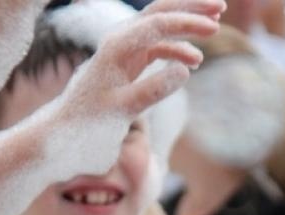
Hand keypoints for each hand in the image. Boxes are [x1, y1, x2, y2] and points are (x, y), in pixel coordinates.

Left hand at [56, 0, 223, 125]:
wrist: (63, 133)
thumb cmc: (89, 123)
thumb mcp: (122, 110)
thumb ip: (153, 90)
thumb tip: (185, 71)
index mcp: (117, 48)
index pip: (158, 24)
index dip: (188, 22)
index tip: (215, 27)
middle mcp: (119, 42)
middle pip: (159, 13)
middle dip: (190, 8)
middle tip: (221, 6)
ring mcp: (123, 52)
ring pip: (159, 27)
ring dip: (186, 25)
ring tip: (214, 28)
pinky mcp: (126, 64)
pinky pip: (155, 47)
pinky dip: (176, 49)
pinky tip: (193, 61)